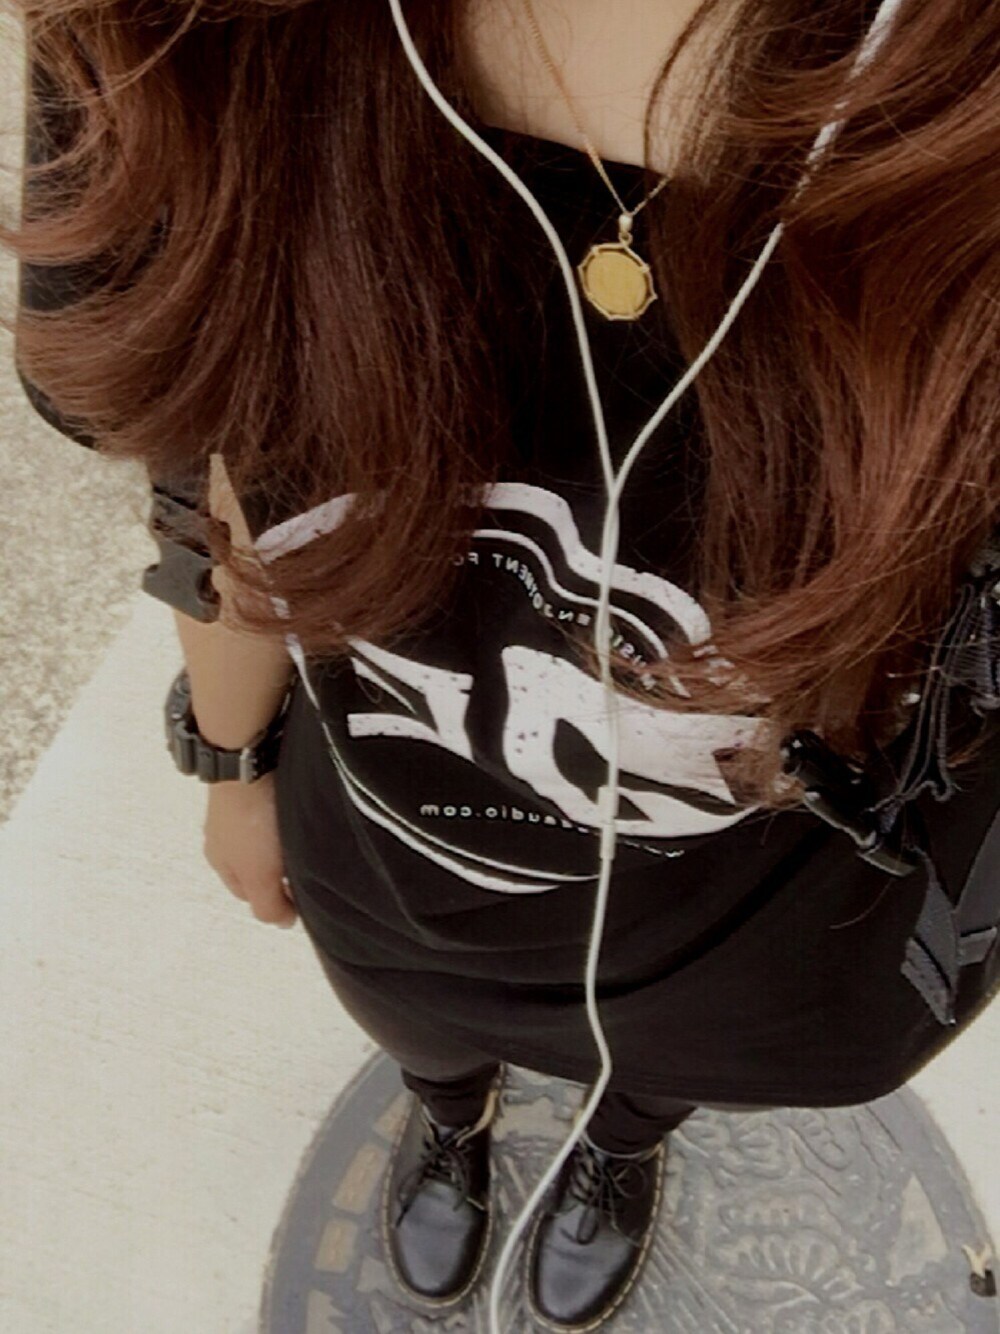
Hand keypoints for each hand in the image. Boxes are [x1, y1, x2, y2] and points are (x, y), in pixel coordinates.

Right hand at [203, 772, 297, 927]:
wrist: (248, 758)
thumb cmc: (249, 818)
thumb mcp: (258, 876)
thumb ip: (268, 904)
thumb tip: (282, 922)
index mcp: (219, 860)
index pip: (248, 893)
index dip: (275, 900)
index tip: (300, 899)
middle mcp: (224, 834)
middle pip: (255, 863)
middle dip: (279, 869)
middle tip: (305, 867)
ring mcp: (238, 805)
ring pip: (265, 835)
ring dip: (284, 840)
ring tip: (306, 837)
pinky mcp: (256, 782)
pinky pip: (274, 806)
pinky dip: (286, 813)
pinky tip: (300, 810)